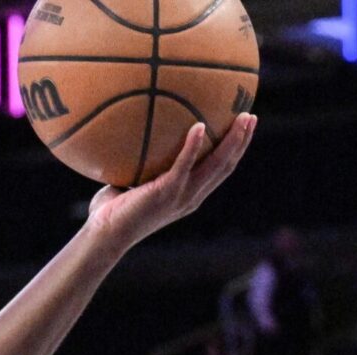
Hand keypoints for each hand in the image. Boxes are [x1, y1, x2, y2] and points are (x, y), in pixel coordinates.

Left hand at [85, 114, 255, 252]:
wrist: (105, 234)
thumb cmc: (112, 211)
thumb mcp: (132, 184)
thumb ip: (140, 165)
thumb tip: (133, 137)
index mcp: (189, 196)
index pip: (219, 172)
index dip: (234, 151)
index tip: (243, 128)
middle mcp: (191, 197)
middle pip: (226, 166)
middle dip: (241, 141)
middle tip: (250, 116)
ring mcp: (181, 196)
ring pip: (216, 166)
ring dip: (232, 141)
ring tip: (242, 118)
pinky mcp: (167, 193)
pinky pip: (184, 166)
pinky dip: (193, 146)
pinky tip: (199, 126)